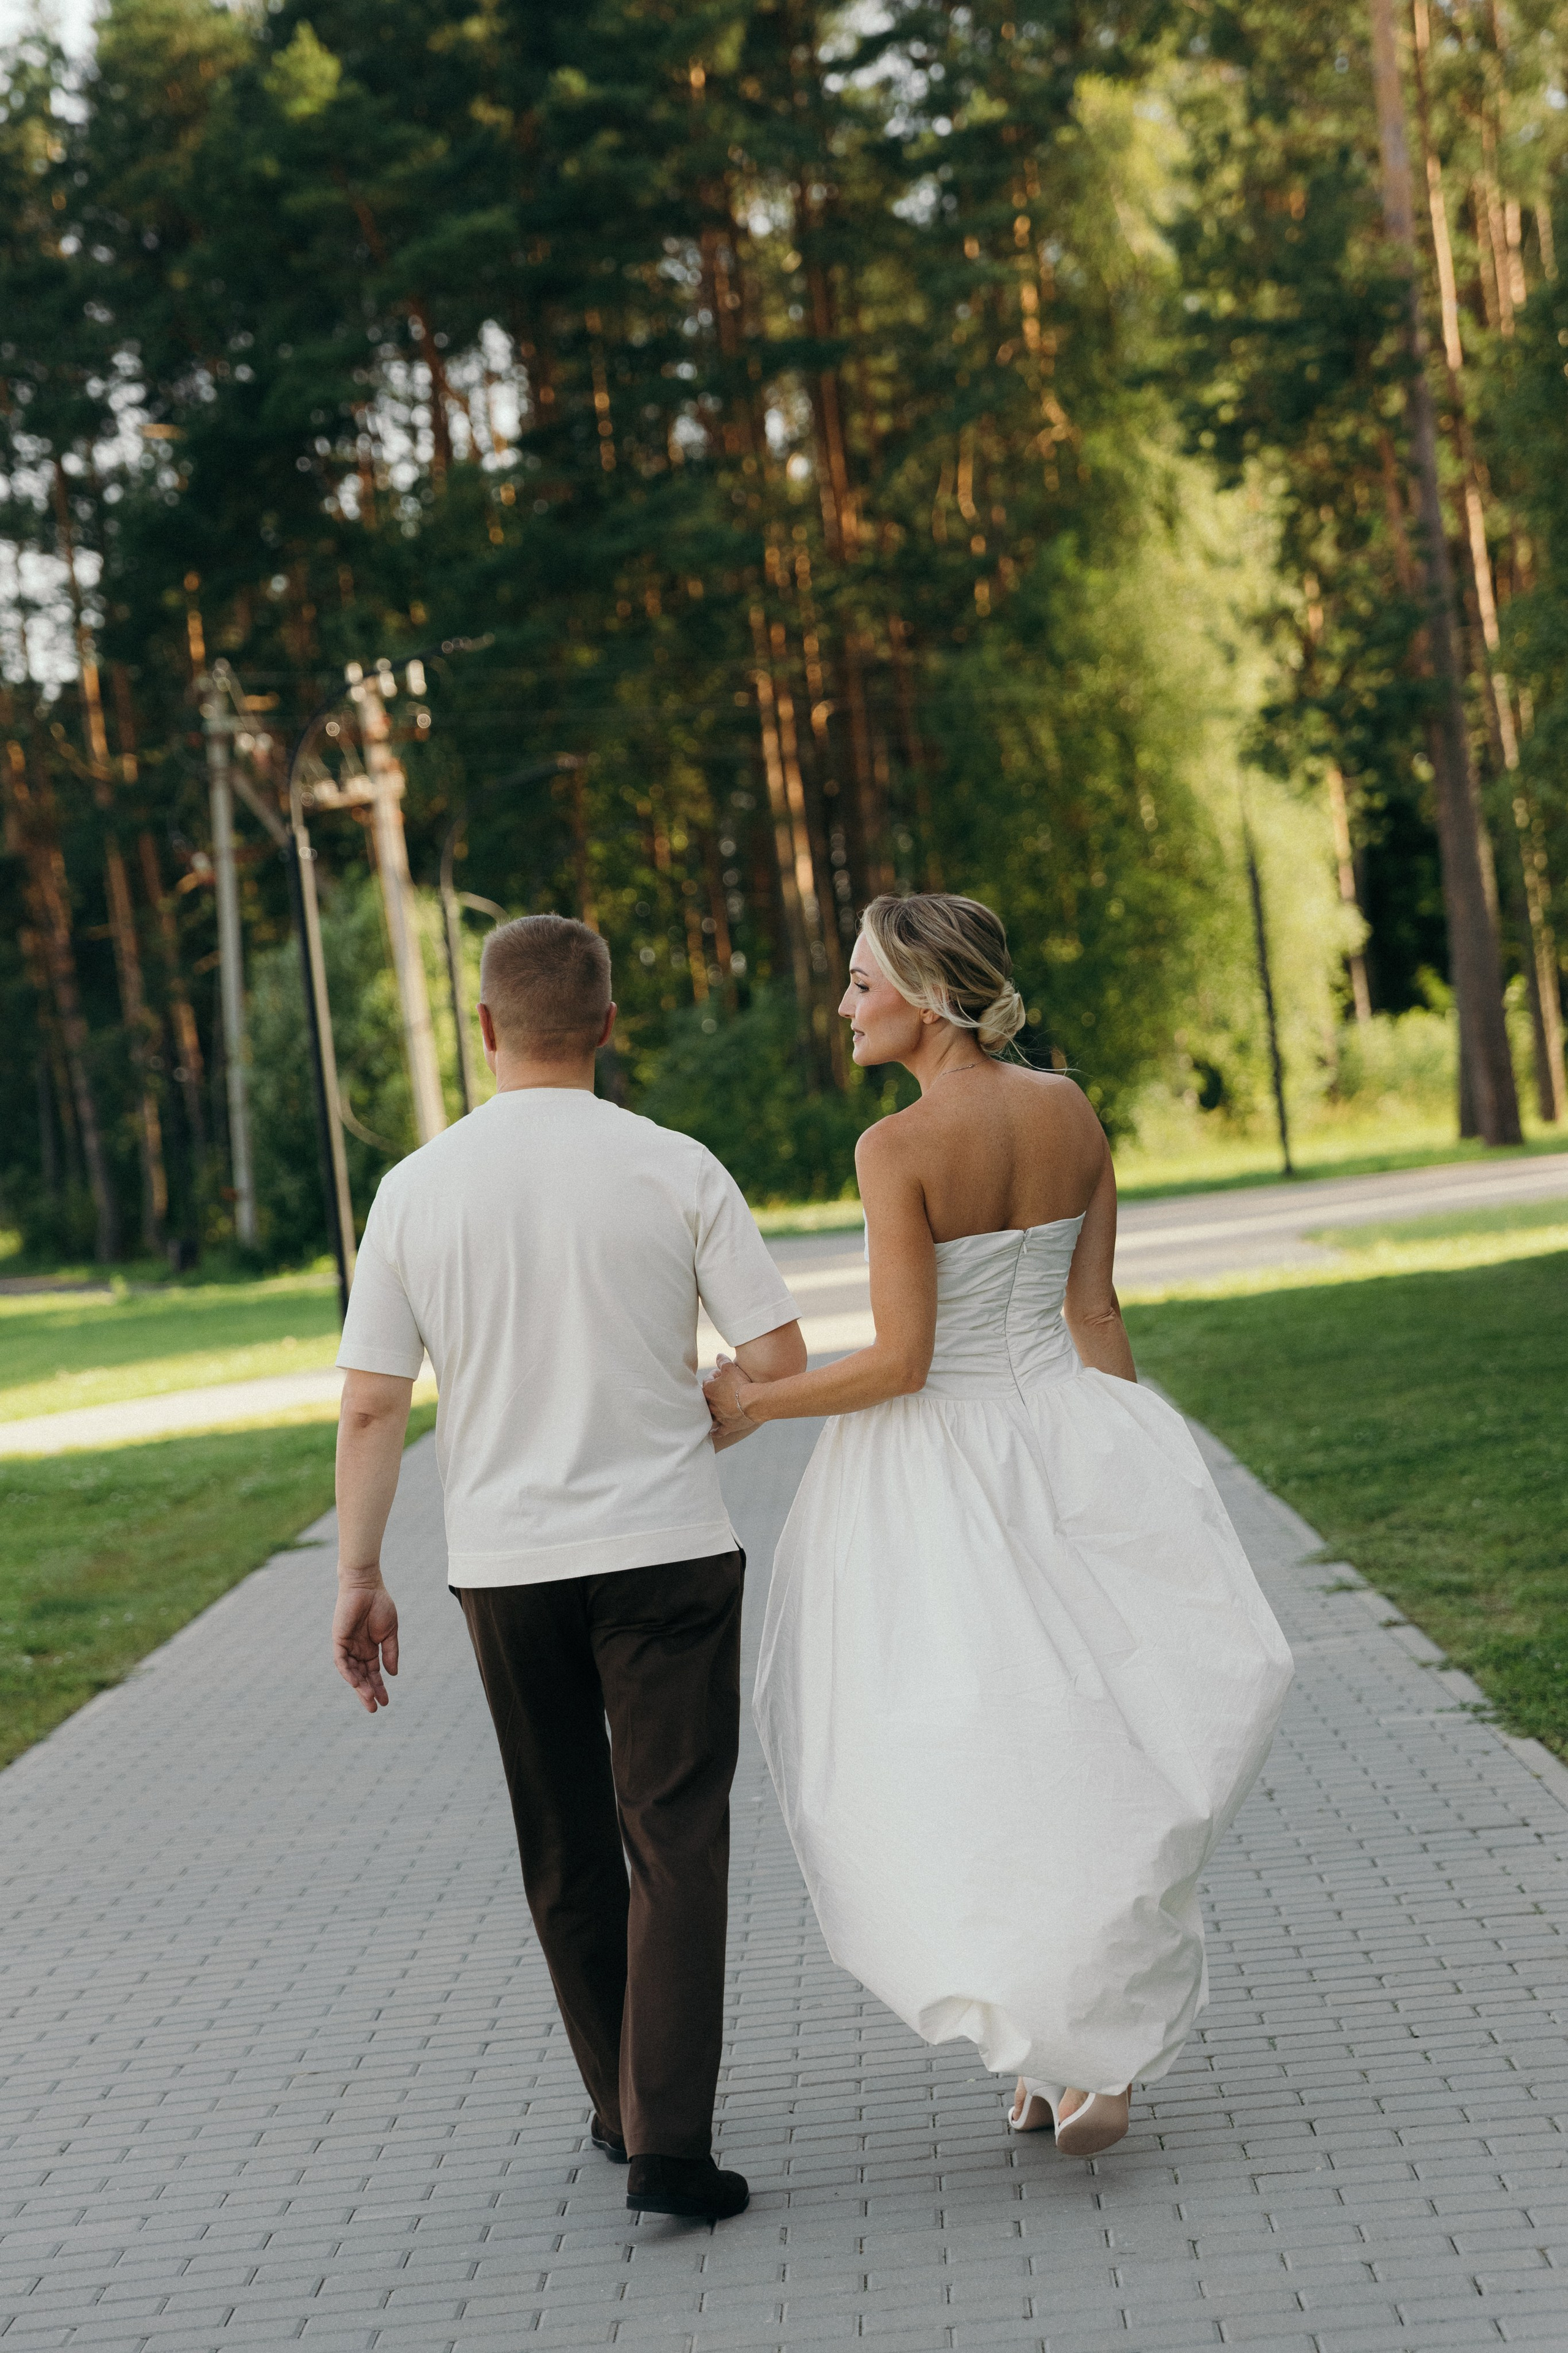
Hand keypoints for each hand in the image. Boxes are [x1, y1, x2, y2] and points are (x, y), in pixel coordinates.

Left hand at [333, 1577, 399, 1711]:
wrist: (366, 1585)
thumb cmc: (379, 1604)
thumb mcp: (390, 1632)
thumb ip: (391, 1652)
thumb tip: (392, 1674)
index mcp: (370, 1648)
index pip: (373, 1673)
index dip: (379, 1687)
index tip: (385, 1702)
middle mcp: (357, 1650)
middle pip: (361, 1676)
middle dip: (367, 1692)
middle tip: (374, 1709)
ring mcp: (347, 1646)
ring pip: (351, 1672)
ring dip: (359, 1686)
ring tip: (368, 1699)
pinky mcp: (338, 1640)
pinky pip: (341, 1660)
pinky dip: (347, 1672)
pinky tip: (355, 1683)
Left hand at [704, 1352, 759, 1437]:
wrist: (753, 1402)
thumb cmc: (741, 1384)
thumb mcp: (731, 1368)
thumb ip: (723, 1362)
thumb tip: (718, 1356)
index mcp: (708, 1391)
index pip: (708, 1380)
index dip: (715, 1375)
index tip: (722, 1373)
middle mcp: (710, 1405)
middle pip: (709, 1397)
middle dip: (715, 1392)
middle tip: (723, 1387)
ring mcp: (719, 1417)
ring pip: (712, 1415)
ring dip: (713, 1411)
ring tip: (718, 1407)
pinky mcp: (728, 1426)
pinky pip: (719, 1430)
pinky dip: (716, 1431)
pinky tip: (713, 1432)